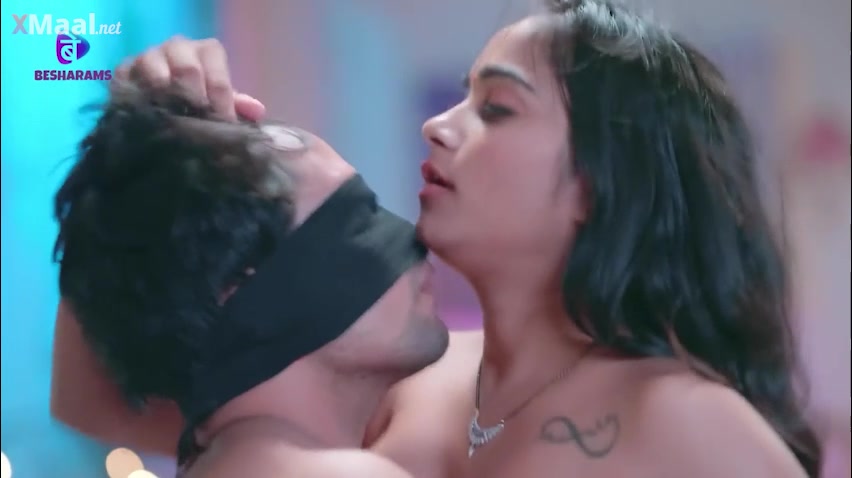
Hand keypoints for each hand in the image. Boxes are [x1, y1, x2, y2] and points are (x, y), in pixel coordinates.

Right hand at [115, 36, 265, 121]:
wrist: (161, 103)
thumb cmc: (200, 100)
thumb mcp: (221, 102)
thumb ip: (238, 105)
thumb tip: (256, 111)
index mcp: (206, 51)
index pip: (217, 75)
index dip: (221, 103)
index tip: (222, 126)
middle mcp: (177, 47)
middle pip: (188, 70)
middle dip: (196, 101)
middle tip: (199, 125)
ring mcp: (148, 56)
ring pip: (155, 72)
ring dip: (166, 99)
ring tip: (174, 121)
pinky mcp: (123, 70)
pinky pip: (128, 81)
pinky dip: (138, 100)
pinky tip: (147, 117)